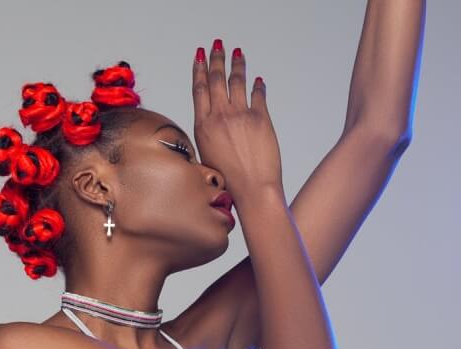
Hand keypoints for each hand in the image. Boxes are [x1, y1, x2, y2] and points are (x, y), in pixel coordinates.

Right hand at [192, 43, 283, 196]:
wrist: (253, 190)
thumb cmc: (229, 182)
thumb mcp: (207, 156)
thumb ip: (207, 133)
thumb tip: (211, 122)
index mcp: (204, 126)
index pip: (199, 89)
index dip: (199, 69)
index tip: (199, 56)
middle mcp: (220, 116)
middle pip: (216, 79)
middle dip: (216, 59)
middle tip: (217, 46)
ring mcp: (241, 115)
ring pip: (237, 81)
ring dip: (237, 65)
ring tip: (237, 54)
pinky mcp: (261, 118)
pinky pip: (257, 95)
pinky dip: (257, 85)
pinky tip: (257, 79)